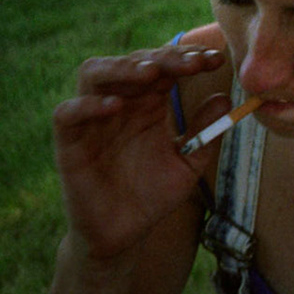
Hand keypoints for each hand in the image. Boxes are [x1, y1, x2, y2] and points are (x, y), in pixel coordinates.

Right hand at [52, 46, 232, 261]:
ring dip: (123, 67)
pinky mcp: (68, 143)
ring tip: (151, 72)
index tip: (216, 61)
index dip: (189, 59)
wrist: (123, 235)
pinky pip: (67, 113)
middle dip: (164, 58)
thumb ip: (205, 132)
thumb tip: (226, 98)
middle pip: (134, 62)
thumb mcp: (188, 163)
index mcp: (149, 104)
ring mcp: (92, 120)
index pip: (165, 68)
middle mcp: (120, 104)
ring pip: (94, 73)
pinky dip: (87, 105)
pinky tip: (115, 107)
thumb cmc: (152, 195)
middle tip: (192, 63)